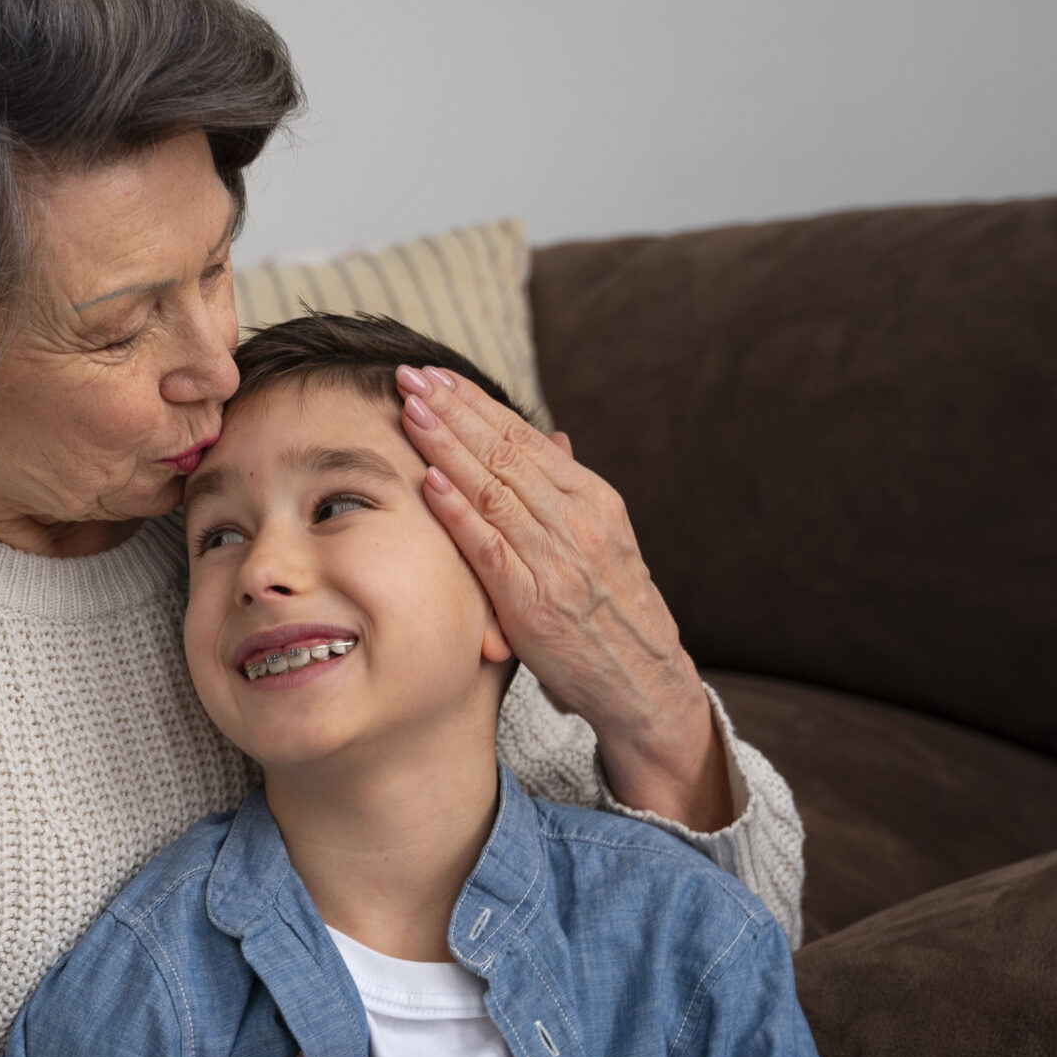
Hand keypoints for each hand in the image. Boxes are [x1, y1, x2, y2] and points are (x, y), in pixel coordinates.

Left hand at [395, 367, 732, 830]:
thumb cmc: (612, 612)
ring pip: (494, 488)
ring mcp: (558, 558)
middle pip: (506, 451)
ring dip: (448, 446)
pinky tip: (431, 481)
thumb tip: (553, 436)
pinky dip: (459, 511)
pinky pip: (490, 546)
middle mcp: (578, 520)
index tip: (438, 376)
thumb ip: (568, 491)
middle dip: (454, 410)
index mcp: (592, 499)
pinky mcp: (535, 600)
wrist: (646, 682)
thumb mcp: (602, 541)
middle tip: (411, 375)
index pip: (526, 437)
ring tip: (410, 411)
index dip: (477, 404)